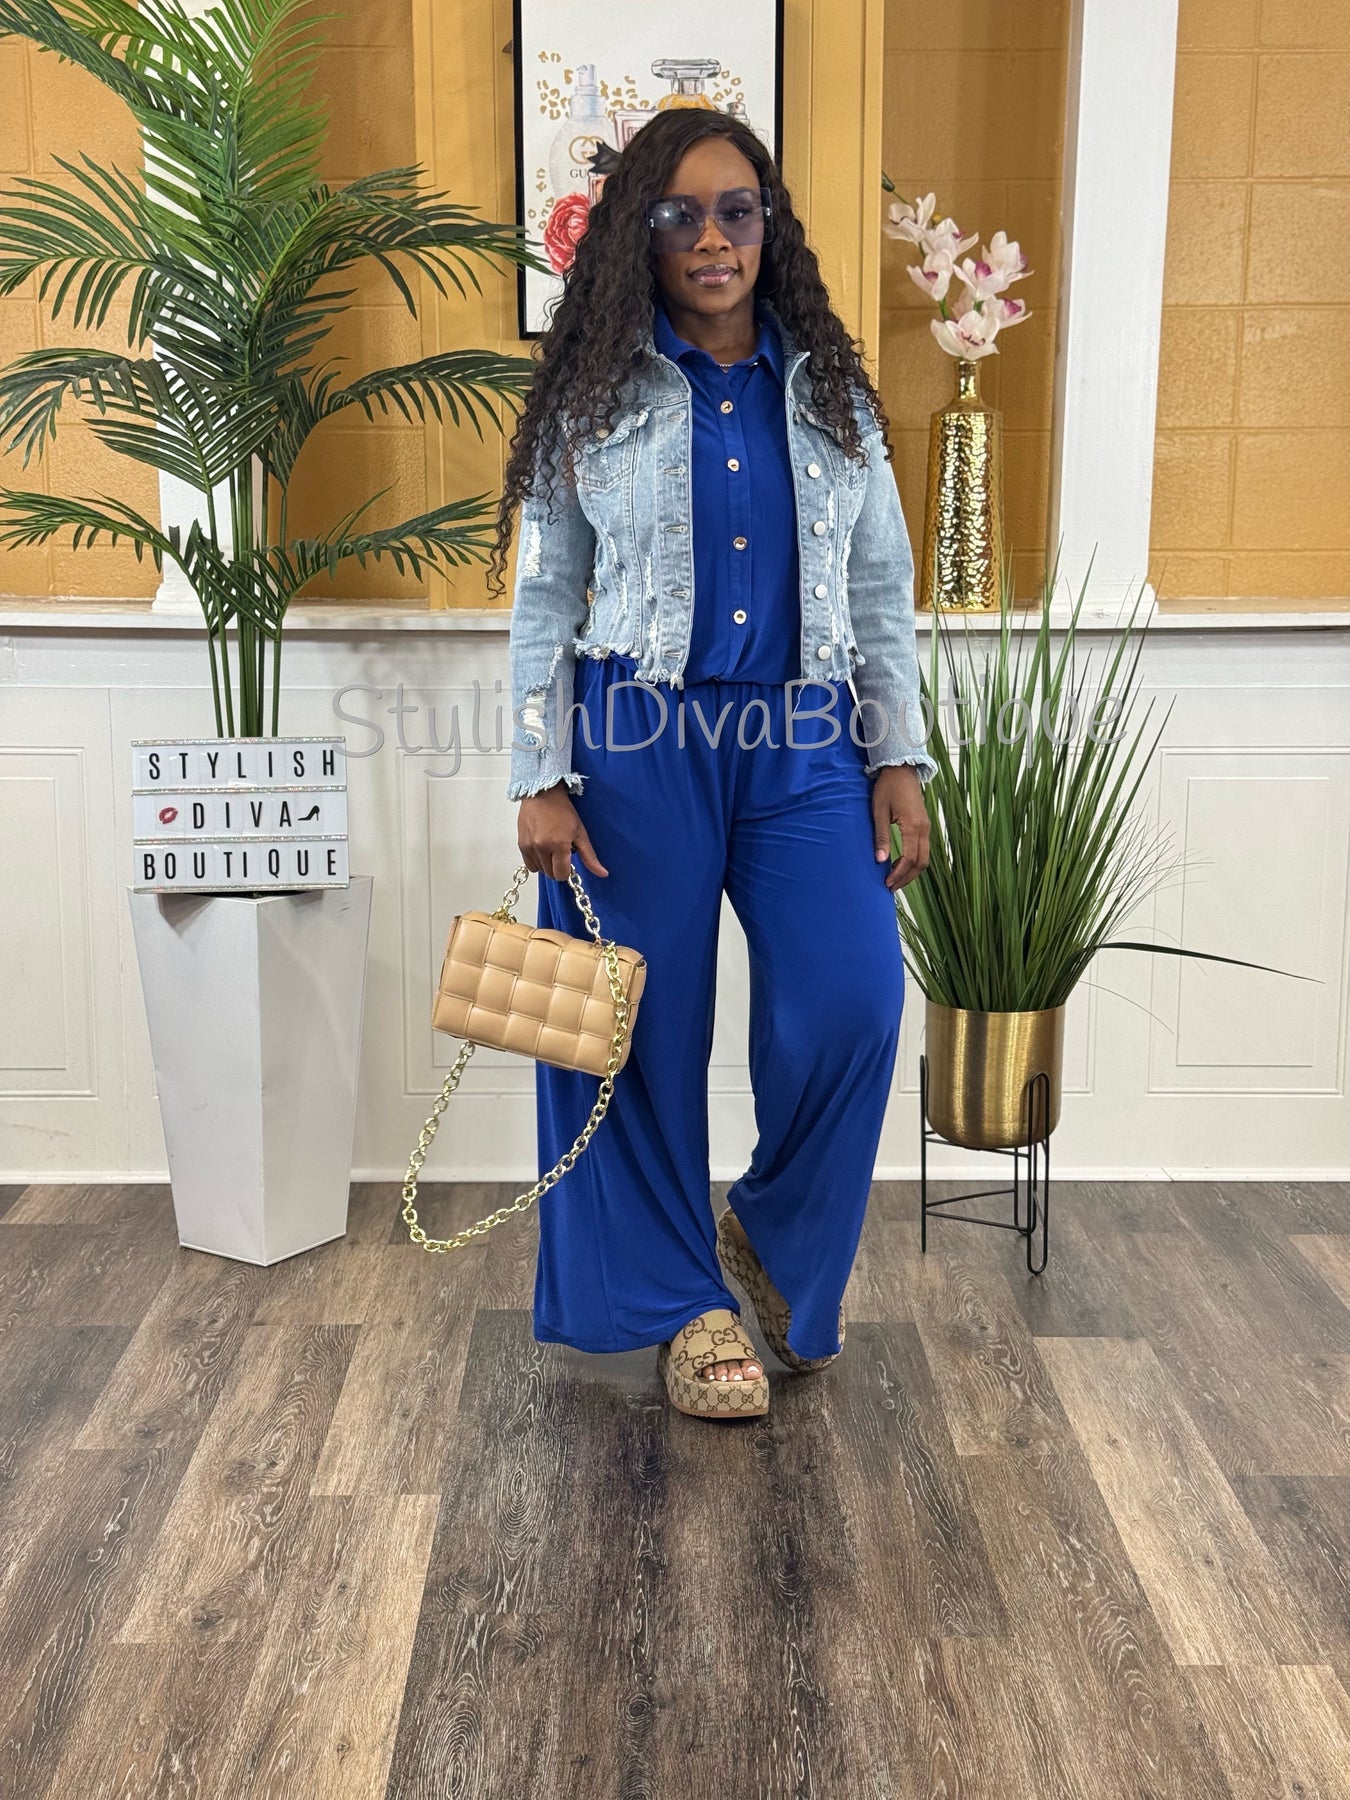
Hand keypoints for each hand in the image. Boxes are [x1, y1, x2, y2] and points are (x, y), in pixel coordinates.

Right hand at [518, 783, 608, 882]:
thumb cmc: (563, 810)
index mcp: (559, 845)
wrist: (543, 793)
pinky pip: (529, 864)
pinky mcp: (521, 844)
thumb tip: (603, 874)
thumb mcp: (580, 833)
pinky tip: (542, 848)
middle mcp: (542, 848)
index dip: (567, 870)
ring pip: (540, 870)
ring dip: (547, 864)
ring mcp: (530, 847)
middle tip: (561, 853)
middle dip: (558, 868)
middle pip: (551, 874)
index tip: (569, 861)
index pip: (561, 874)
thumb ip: (589, 856)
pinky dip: (536, 861)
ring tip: (551, 848)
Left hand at [871, 764, 929, 890]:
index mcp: (913, 826)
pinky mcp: (924, 824)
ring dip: (911, 870)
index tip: (887, 883)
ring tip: (895, 878)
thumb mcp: (879, 812)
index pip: (909, 858)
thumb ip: (881, 836)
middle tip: (891, 886)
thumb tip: (880, 860)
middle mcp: (924, 828)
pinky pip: (923, 848)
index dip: (899, 874)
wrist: (901, 769)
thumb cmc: (888, 788)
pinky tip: (900, 864)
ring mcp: (926, 826)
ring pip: (924, 857)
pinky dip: (914, 860)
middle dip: (907, 877)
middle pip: (921, 862)